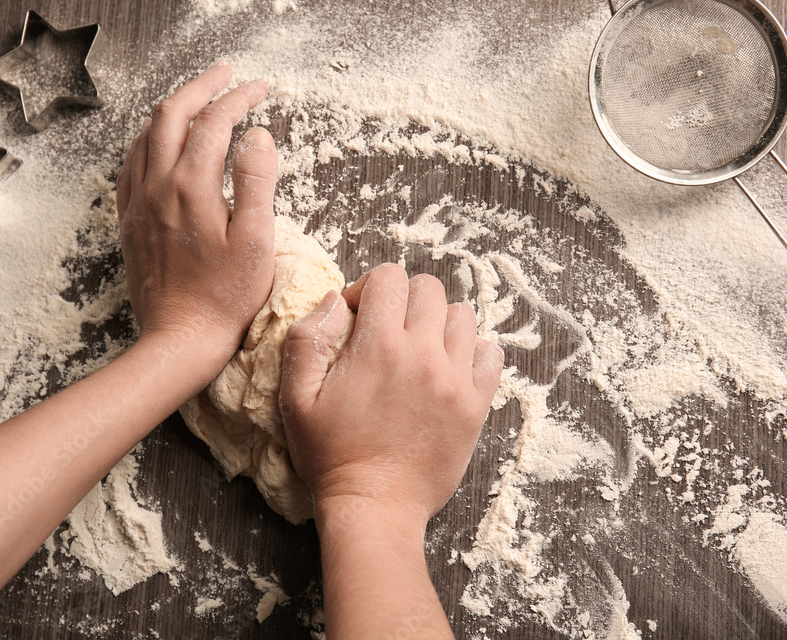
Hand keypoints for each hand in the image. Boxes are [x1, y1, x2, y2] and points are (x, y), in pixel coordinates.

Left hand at [116, 61, 277, 368]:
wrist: (179, 339)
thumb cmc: (225, 297)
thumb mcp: (256, 240)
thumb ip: (257, 182)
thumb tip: (257, 136)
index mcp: (192, 187)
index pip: (215, 123)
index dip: (238, 98)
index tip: (260, 89)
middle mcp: (158, 187)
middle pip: (172, 115)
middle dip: (201, 86)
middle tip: (226, 74)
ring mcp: (138, 203)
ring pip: (146, 135)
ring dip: (173, 109)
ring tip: (197, 100)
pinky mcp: (130, 222)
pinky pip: (131, 165)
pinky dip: (149, 140)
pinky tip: (161, 144)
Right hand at [279, 263, 503, 524]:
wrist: (375, 507)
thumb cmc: (330, 456)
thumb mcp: (295, 398)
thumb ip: (307, 339)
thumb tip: (333, 301)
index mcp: (378, 346)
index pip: (389, 277)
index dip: (368, 288)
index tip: (358, 317)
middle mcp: (423, 354)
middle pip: (428, 288)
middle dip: (403, 299)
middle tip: (386, 331)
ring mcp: (455, 379)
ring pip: (462, 316)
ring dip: (437, 322)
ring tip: (418, 350)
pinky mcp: (476, 404)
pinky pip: (491, 354)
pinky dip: (472, 352)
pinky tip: (447, 370)